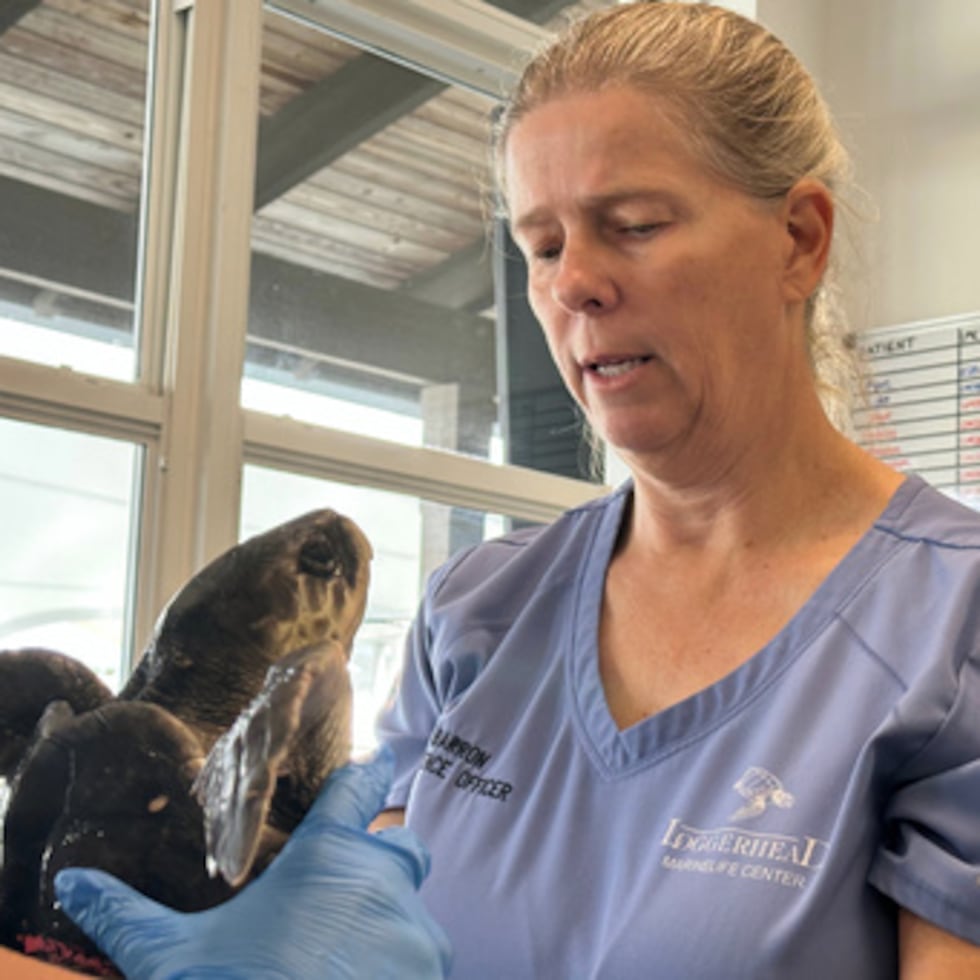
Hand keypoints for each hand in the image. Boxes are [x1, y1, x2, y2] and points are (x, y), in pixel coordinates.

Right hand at [54, 749, 450, 979]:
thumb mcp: (166, 957)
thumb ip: (123, 912)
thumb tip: (74, 881)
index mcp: (325, 856)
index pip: (353, 790)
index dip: (366, 771)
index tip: (382, 756)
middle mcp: (381, 881)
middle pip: (400, 848)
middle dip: (382, 861)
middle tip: (349, 897)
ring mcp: (415, 932)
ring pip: (413, 913)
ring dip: (388, 930)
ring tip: (343, 967)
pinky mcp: (432, 975)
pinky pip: (425, 964)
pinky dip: (400, 973)